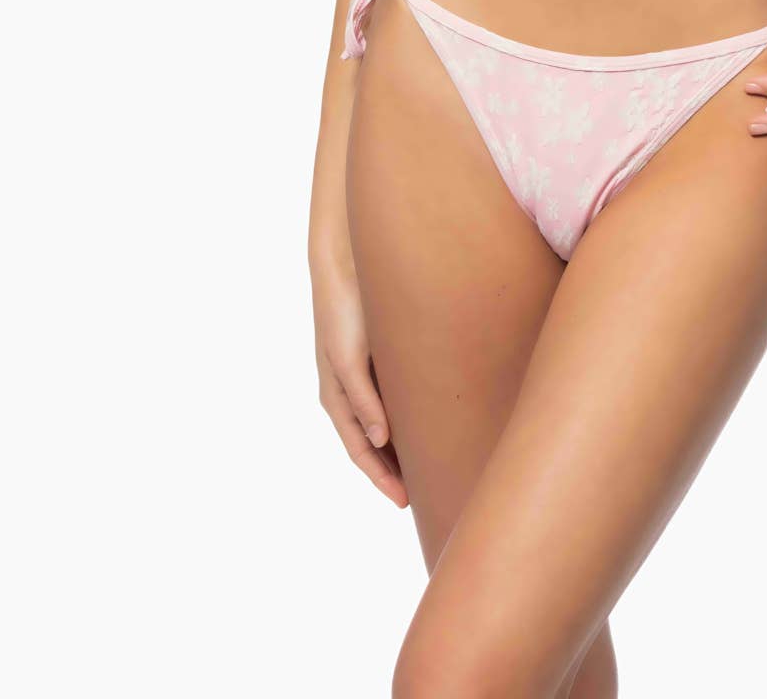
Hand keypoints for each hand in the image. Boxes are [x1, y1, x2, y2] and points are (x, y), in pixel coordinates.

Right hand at [311, 255, 408, 508]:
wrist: (346, 263)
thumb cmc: (343, 312)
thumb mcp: (349, 358)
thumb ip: (363, 399)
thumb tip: (379, 441)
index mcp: (337, 398)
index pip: (360, 451)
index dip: (381, 478)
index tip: (405, 502)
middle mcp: (349, 392)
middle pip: (372, 444)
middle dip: (393, 470)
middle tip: (424, 493)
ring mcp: (363, 375)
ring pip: (384, 424)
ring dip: (401, 447)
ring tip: (429, 465)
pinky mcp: (378, 357)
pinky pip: (394, 398)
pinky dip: (407, 418)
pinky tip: (427, 421)